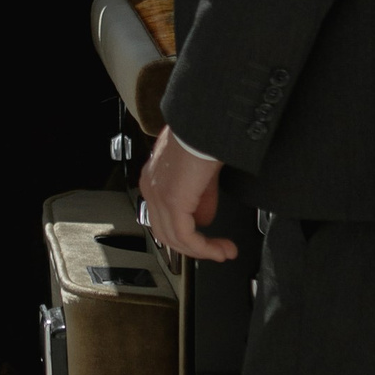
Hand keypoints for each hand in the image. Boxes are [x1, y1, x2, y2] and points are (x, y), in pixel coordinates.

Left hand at [139, 127, 238, 263]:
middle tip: (218, 251)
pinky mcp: (172, 200)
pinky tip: (219, 249)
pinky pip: (186, 235)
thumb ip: (201, 197)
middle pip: (166, 233)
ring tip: (223, 252)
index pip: (164, 218)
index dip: (187, 234)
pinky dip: (204, 247)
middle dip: (195, 247)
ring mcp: (158, 195)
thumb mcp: (202, 173)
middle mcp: (151, 188)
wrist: (205, 122)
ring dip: (202, 250)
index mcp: (155, 179)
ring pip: (175, 238)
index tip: (209, 241)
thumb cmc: (204, 136)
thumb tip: (204, 219)